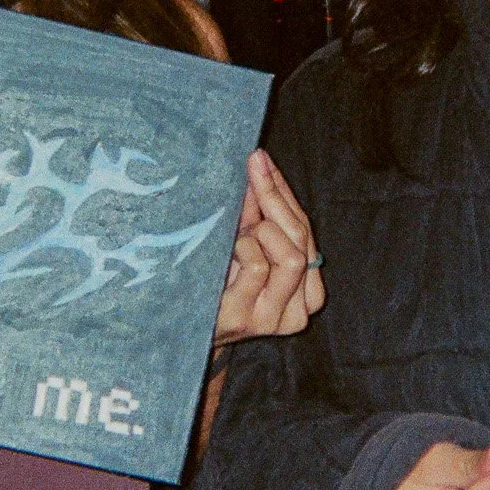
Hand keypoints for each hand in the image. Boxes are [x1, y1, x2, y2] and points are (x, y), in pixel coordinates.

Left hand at [212, 149, 325, 345]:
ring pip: (289, 254)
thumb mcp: (244, 243)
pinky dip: (242, 250)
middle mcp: (300, 310)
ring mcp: (274, 319)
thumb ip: (259, 212)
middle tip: (248, 172)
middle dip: (273, 199)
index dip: (283, 192)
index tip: (261, 160)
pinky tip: (225, 255)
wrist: (180, 329)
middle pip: (300, 238)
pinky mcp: (245, 321)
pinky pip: (258, 266)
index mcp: (308, 290)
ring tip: (234, 238)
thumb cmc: (216, 282)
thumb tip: (259, 162)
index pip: (304, 229)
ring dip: (257, 234)